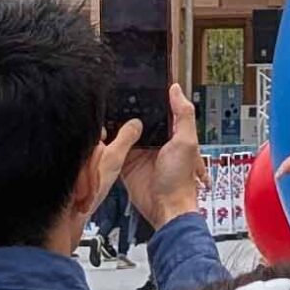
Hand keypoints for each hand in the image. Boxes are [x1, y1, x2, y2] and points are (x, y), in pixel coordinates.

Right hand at [120, 84, 202, 227]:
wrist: (166, 208)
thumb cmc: (181, 179)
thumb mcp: (186, 141)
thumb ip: (183, 114)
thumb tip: (176, 89)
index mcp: (171, 132)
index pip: (159, 109)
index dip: (151, 97)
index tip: (138, 82)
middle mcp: (154, 140)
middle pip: (139, 118)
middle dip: (129, 109)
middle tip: (116, 92)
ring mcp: (139, 151)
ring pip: (125, 131)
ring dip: (118, 123)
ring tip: (106, 107)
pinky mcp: (126, 164)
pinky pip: (115, 149)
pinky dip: (110, 142)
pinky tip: (102, 130)